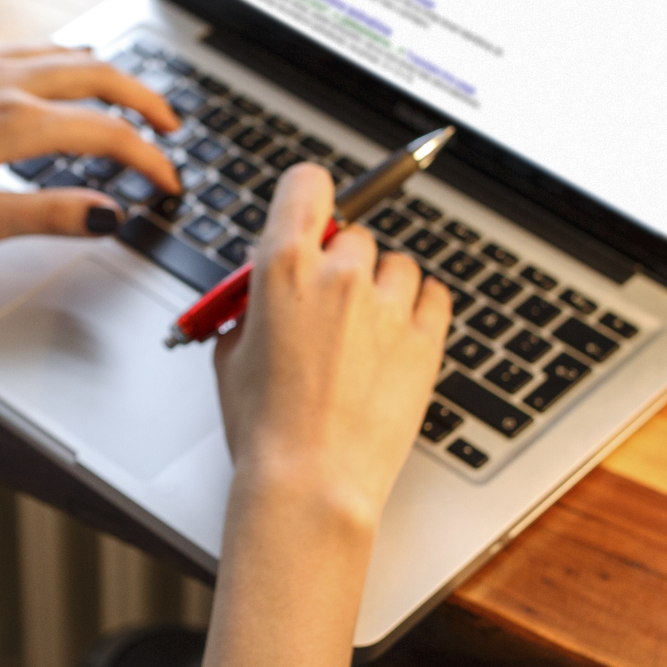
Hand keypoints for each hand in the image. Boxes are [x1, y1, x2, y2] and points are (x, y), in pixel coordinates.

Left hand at [0, 43, 183, 239]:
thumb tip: (108, 214)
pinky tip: (65, 75)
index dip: (150, 160)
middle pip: (103, 76)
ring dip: (112, 76)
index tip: (167, 183)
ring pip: (70, 55)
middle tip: (171, 130)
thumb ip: (46, 216)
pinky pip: (36, 48)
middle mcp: (6, 80)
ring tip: (131, 101)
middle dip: (147, 102)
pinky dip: (71, 61)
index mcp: (15, 122)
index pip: (109, 133)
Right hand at [213, 163, 451, 537]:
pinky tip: (397, 337)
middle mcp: (339, 275)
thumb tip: (265, 282)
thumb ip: (253, 303)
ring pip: (397, 264)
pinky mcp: (425, 338)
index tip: (313, 213)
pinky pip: (436, 294)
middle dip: (341, 263)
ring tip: (363, 336)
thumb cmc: (264, 429)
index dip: (310, 196)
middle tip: (329, 307)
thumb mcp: (231, 353)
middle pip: (353, 233)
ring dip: (383, 287)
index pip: (307, 183)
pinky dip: (419, 307)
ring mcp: (387, 305)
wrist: (309, 483)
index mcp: (282, 267)